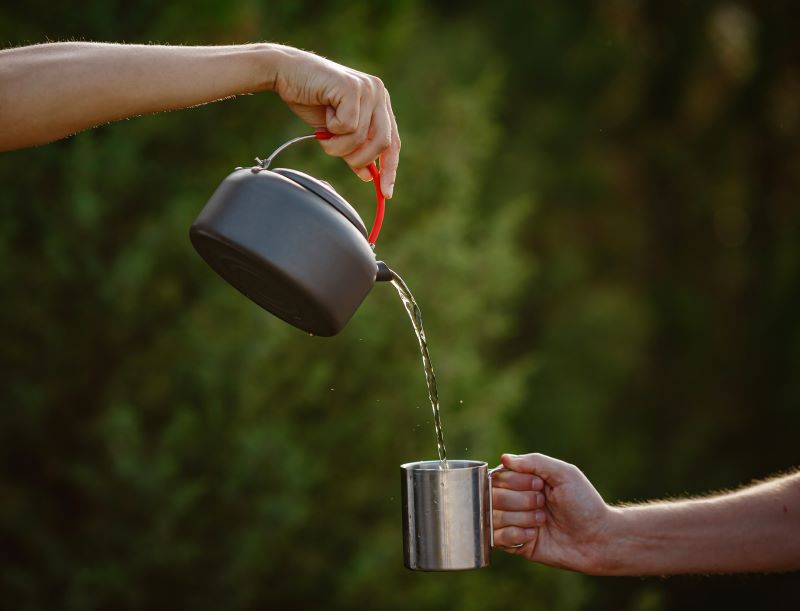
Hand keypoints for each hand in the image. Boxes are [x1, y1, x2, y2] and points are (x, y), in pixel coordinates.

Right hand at [269, 45, 399, 198]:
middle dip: (360, 159)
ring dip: (338, 145)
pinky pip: (348, 126)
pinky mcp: (353, 88)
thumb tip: (368, 175)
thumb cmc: (310, 100)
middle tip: (341, 157)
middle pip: (383, 143)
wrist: (286, 73)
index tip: (386, 193)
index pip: (393, 142)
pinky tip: (324, 114)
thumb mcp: (336, 132)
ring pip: (361, 138)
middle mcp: (379, 93)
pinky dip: (331, 129)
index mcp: (380, 103)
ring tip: (325, 132)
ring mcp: (368, 89)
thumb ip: (354, 149)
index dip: (389, 169)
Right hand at [492, 453, 613, 573]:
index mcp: (523, 480)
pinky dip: (516, 535)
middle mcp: (514, 499)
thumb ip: (534, 461)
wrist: (598, 538)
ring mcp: (513, 522)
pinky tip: (534, 536)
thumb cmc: (584, 503)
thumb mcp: (564, 473)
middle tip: (543, 504)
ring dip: (521, 518)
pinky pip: (497, 538)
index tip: (540, 485)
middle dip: (521, 501)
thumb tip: (504, 458)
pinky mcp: (515, 544)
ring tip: (542, 521)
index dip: (516, 482)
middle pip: (493, 496)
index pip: (498, 476)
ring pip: (494, 517)